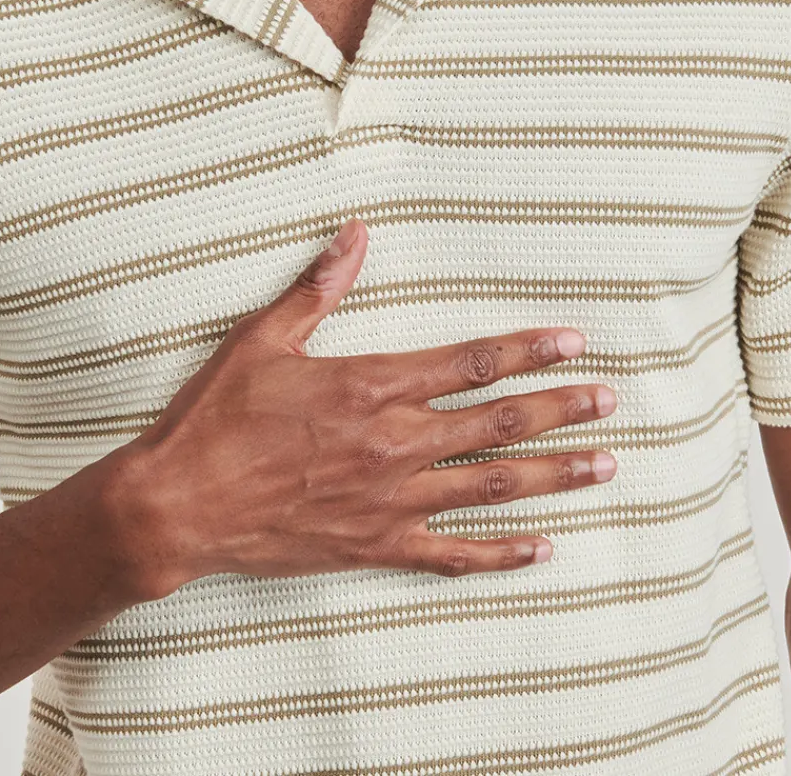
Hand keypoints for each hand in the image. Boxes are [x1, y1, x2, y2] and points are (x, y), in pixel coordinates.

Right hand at [123, 218, 616, 595]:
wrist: (181, 505)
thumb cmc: (217, 418)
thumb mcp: (262, 338)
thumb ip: (318, 288)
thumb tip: (356, 233)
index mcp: (371, 387)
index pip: (470, 363)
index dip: (526, 350)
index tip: (572, 340)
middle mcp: (393, 444)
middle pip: (496, 424)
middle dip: (560, 411)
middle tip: (609, 402)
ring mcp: (390, 502)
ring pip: (491, 486)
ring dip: (552, 475)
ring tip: (604, 465)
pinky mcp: (376, 547)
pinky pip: (453, 556)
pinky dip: (501, 554)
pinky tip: (542, 549)